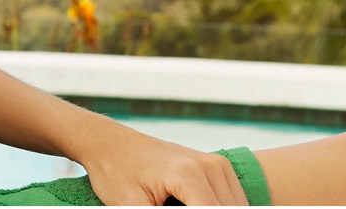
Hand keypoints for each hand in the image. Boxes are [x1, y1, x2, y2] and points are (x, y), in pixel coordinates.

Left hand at [67, 119, 247, 205]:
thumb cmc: (115, 173)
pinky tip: (190, 204)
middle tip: (170, 208)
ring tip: (174, 204)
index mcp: (188, 175)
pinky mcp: (217, 166)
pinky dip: (219, 207)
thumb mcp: (132, 206)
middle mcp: (209, 166)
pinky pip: (233, 199)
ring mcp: (217, 164)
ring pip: (237, 206)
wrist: (108, 142)